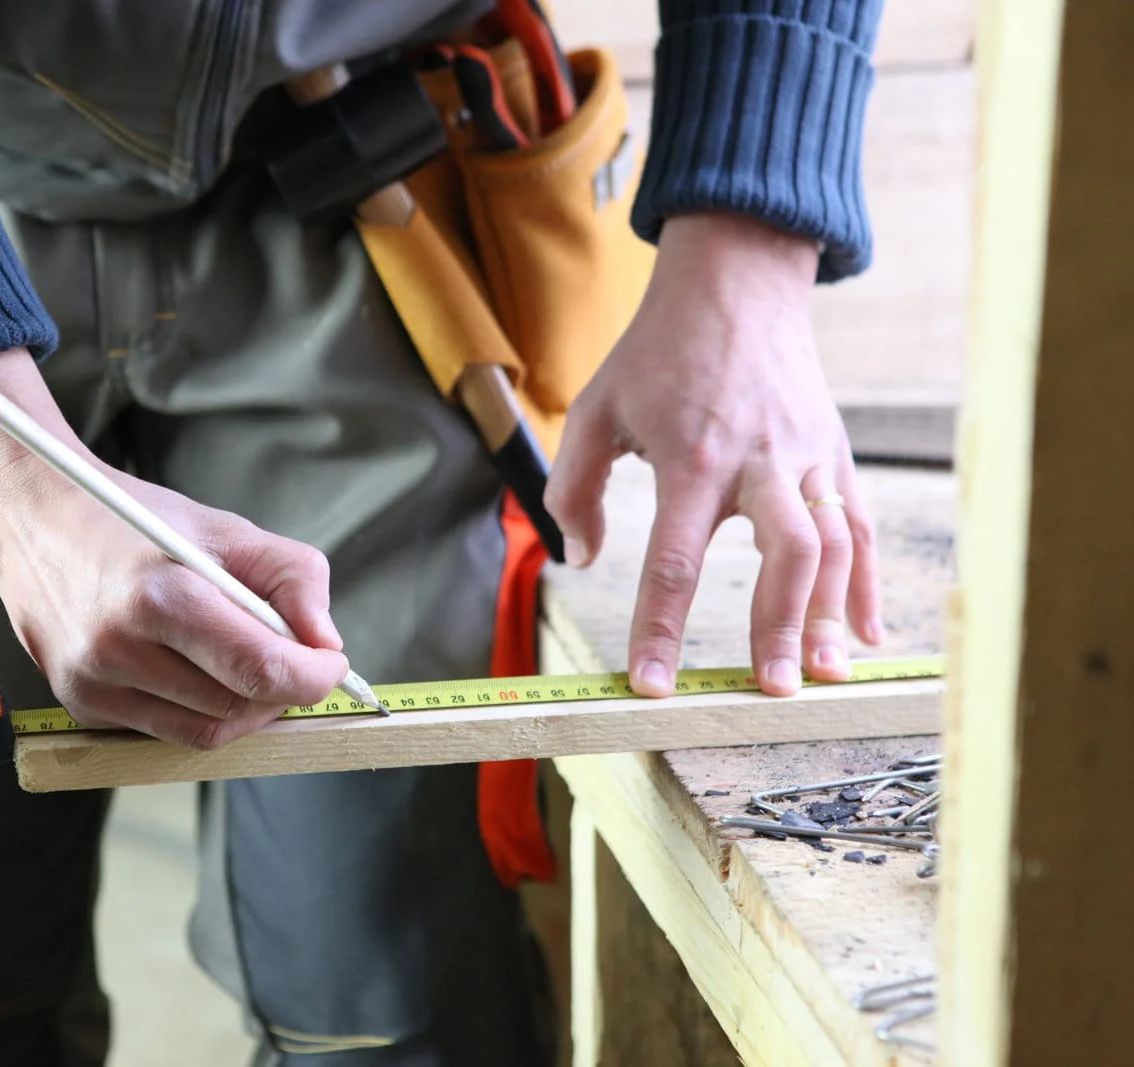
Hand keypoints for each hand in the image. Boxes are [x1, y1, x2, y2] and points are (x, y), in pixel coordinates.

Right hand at [0, 350, 350, 747]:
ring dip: (245, 706)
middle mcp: (119, 649)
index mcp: (160, 596)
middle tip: (293, 657)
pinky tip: (195, 669)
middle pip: (239, 706)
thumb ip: (294, 578)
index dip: (313, 676)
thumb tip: (325, 643)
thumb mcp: (224, 529)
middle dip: (282, 689)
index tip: (330, 662)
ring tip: (247, 662)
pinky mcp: (83, 707)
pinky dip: (200, 709)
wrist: (32, 522)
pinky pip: (166, 730)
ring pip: (206, 730)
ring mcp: (94, 685)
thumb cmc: (131, 522)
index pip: (261, 670)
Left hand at [545, 214, 881, 697]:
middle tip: (770, 689)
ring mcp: (808, 457)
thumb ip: (573, 490)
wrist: (737, 282)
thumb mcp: (596, 409)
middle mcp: (759, 462)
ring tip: (823, 677)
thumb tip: (582, 561)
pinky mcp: (836, 452)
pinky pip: (860, 524)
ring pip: (836, 543)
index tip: (652, 685)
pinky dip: (867, 582)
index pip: (674, 562)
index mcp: (691, 459)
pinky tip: (863, 633)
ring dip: (831, 614)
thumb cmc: (659, 351)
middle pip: (784, 555)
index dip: (660, 629)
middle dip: (779, 626)